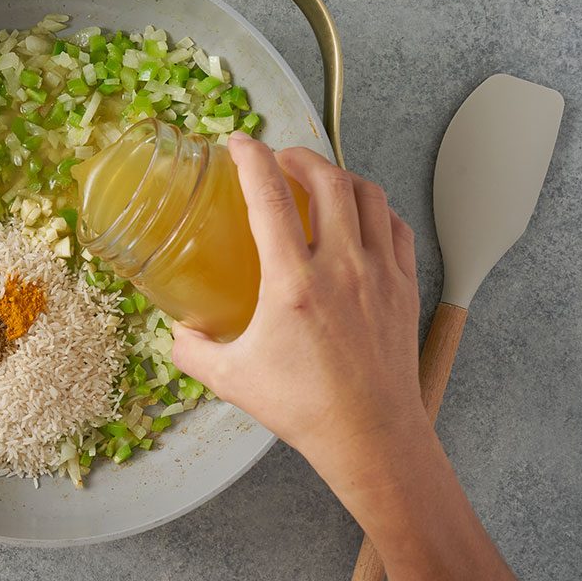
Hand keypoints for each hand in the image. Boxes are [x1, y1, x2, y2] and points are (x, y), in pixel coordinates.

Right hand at [172, 133, 426, 485]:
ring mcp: (379, 273)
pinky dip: (375, 208)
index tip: (238, 143)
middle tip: (279, 160)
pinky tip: (360, 216)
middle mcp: (340, 266)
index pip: (269, 196)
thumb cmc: (304, 408)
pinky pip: (396, 225)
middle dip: (299, 156)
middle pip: (326, 178)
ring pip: (367, 194)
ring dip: (339, 175)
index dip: (250, 158)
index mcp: (292, 282)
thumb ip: (193, 352)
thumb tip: (177, 332)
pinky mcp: (404, 285)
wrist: (372, 437)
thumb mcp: (232, 380)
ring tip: (319, 179)